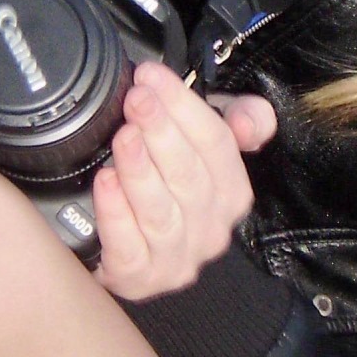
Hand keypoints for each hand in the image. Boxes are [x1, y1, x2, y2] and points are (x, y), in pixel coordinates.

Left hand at [93, 61, 277, 300]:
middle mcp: (211, 229)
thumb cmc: (167, 188)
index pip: (217, 143)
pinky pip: (129, 247)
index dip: (184, 105)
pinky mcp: (140, 279)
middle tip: (135, 99)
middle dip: (160, 130)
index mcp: (232, 193)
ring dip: (140, 169)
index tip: (151, 76)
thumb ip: (238, 121)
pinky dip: (117, 213)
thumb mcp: (205, 145)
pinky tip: (105, 183)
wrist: (129, 250)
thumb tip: (251, 122)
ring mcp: (177, 258)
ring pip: (161, 212)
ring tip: (123, 137)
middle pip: (189, 176)